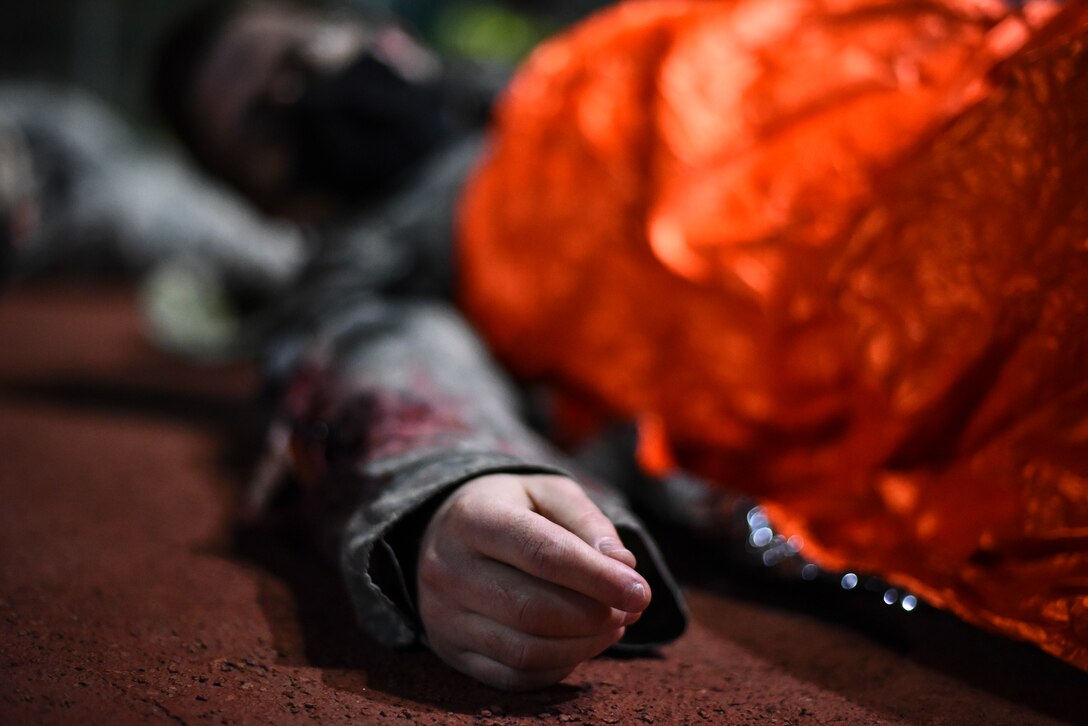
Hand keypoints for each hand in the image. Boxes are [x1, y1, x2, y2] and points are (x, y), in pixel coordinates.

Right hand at [417, 473, 650, 690]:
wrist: (443, 533)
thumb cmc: (509, 508)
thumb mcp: (547, 492)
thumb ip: (587, 521)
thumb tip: (623, 566)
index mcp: (473, 518)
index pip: (542, 554)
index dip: (597, 577)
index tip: (640, 591)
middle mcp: (448, 569)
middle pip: (533, 609)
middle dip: (595, 614)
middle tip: (632, 607)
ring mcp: (444, 616)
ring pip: (525, 650)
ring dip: (584, 645)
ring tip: (615, 623)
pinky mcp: (451, 651)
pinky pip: (514, 675)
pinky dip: (559, 666)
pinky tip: (582, 643)